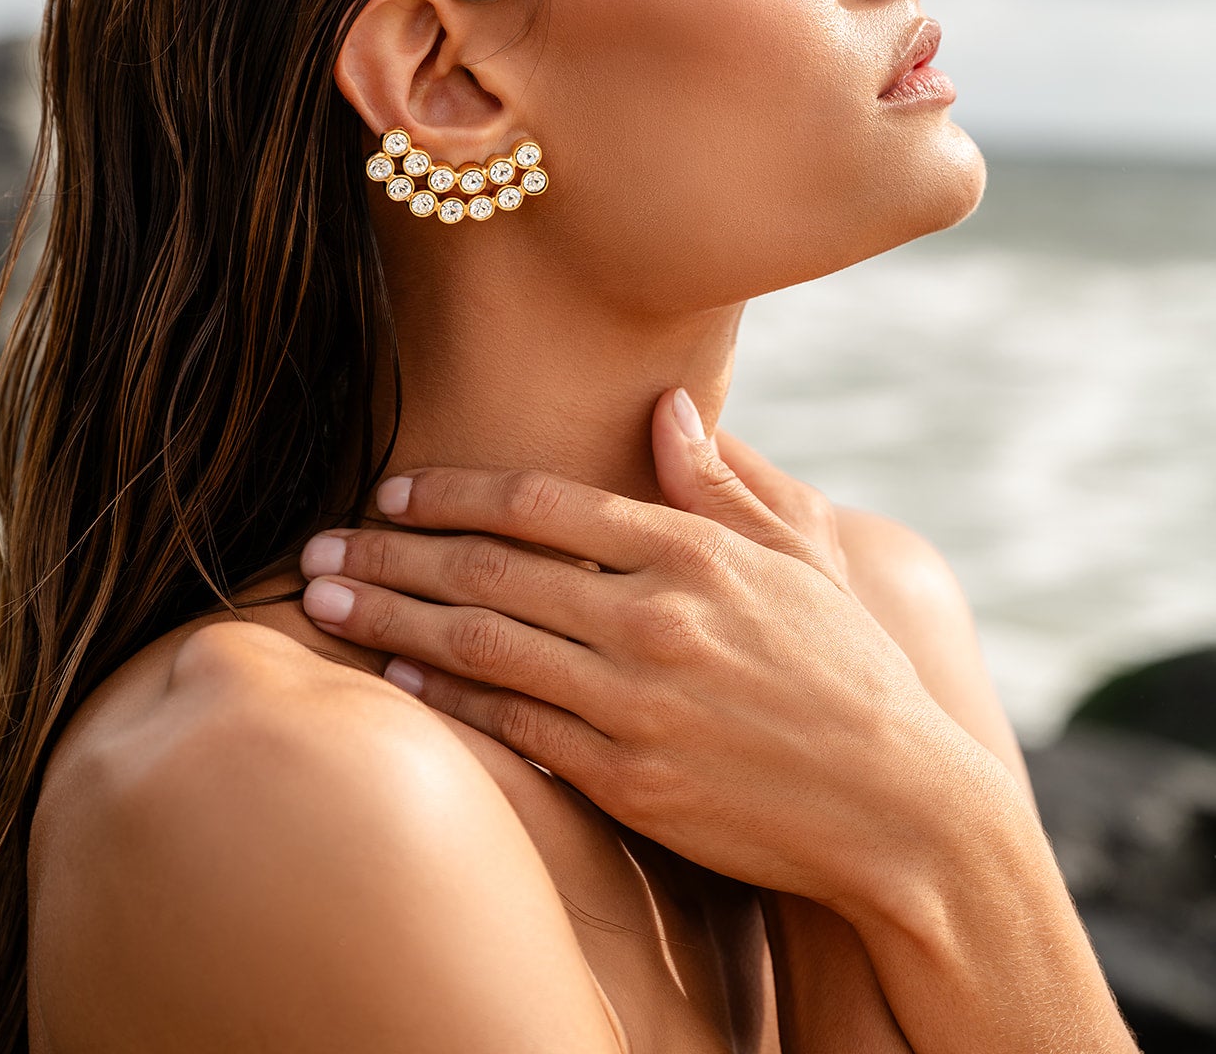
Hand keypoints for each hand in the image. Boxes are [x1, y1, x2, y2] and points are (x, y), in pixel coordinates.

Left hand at [299, 388, 1000, 912]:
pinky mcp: (628, 778)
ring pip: (482, 645)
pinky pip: (514, 728)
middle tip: (317, 546)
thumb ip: (724, 482)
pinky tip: (399, 684)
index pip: (541, 501)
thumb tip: (667, 404)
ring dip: (391, 621)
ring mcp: (636, 699)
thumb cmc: (849, 672)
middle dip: (390, 553)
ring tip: (324, 605)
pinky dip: (448, 700)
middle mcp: (653, 615)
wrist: (898, 810)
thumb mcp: (802, 559)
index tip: (393, 490)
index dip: (453, 492)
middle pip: (489, 570)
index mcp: (692, 549)